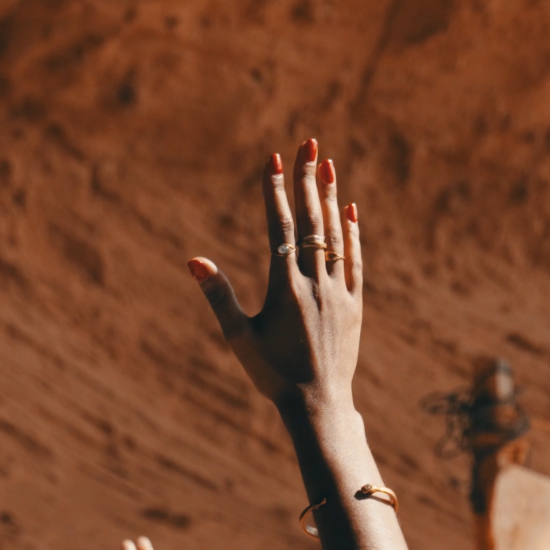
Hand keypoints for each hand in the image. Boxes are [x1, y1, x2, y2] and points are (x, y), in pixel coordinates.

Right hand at [188, 140, 361, 413]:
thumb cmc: (272, 374)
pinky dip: (352, 234)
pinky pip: (355, 261)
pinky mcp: (355, 306)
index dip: (277, 191)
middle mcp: (315, 284)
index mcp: (285, 288)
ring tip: (327, 164)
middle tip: (308, 143)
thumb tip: (194, 261)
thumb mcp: (240, 337)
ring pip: (335, 236)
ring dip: (330, 197)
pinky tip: (350, 211)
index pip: (281, 228)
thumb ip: (219, 296)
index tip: (275, 159)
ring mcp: (339, 293)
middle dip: (308, 179)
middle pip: (312, 221)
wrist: (317, 405)